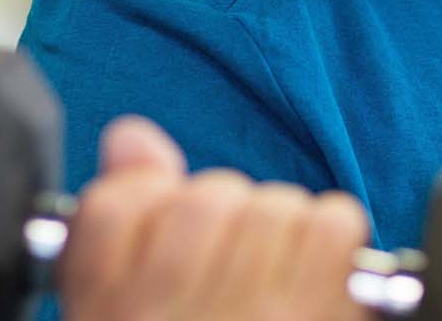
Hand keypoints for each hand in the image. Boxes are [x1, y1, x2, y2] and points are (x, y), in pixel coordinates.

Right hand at [60, 115, 375, 320]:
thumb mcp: (122, 310)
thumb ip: (120, 221)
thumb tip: (132, 138)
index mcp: (110, 317)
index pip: (116, 205)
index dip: (153, 206)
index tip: (167, 240)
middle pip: (205, 197)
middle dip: (225, 218)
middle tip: (230, 271)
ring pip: (272, 204)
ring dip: (280, 230)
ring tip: (272, 279)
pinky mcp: (313, 320)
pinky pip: (331, 223)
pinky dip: (329, 242)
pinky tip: (312, 281)